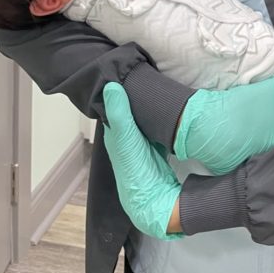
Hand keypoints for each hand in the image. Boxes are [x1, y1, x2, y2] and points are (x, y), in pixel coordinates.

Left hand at [102, 83, 182, 239]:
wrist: (155, 201)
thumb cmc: (135, 169)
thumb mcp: (126, 139)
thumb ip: (119, 114)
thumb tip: (110, 86)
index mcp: (115, 136)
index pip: (113, 108)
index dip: (117, 91)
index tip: (123, 71)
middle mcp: (125, 139)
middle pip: (128, 112)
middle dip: (133, 96)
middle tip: (141, 72)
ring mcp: (140, 145)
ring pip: (141, 119)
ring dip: (145, 106)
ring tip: (153, 83)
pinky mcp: (155, 149)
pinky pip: (154, 127)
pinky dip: (156, 117)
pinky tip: (164, 106)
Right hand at [173, 67, 273, 173]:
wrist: (200, 123)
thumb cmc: (240, 110)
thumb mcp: (268, 91)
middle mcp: (263, 158)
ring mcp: (242, 165)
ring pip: (256, 152)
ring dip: (256, 142)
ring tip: (256, 126)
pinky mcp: (224, 167)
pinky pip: (236, 156)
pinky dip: (237, 146)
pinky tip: (236, 134)